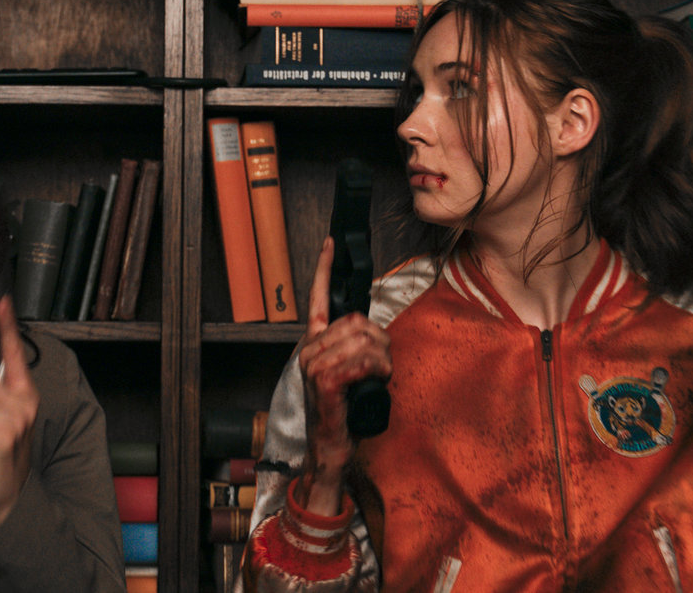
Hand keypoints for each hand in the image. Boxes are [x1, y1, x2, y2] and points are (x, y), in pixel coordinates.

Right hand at [296, 237, 390, 515]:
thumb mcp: (348, 374)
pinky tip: (373, 383)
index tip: (330, 243)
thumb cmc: (344, 413)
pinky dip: (377, 371)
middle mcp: (310, 349)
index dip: (324, 269)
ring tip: (375, 380)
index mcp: (315, 342)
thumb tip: (372, 334)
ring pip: (365, 340)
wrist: (332, 449)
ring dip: (382, 360)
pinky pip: (364, 360)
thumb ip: (354, 348)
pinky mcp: (326, 381)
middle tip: (380, 367)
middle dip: (380, 342)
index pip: (317, 298)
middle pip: (358, 320)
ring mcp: (315, 364)